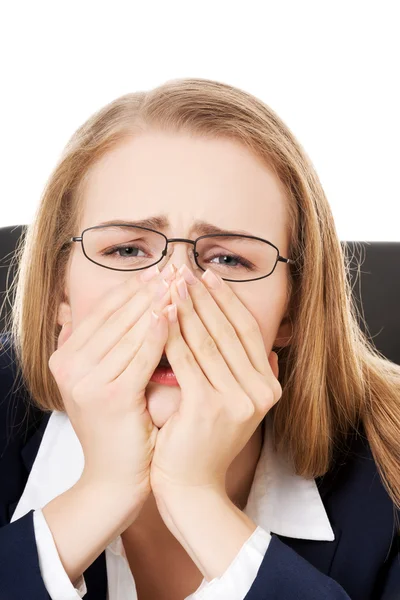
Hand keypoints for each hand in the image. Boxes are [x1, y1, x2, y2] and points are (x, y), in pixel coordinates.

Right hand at [49, 266, 172, 504]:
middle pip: (117, 316)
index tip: (159, 269)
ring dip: (157, 302)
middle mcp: (69, 365)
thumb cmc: (119, 426)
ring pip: (130, 331)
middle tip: (175, 265)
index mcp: (66, 357)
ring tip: (180, 281)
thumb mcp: (104, 379)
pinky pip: (140, 355)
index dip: (133, 288)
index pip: (104, 312)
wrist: (114, 478)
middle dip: (149, 289)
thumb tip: (110, 307)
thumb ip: (104, 345)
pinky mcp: (110, 395)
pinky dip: (158, 332)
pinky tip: (174, 312)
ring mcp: (86, 380)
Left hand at [150, 264, 281, 495]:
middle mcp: (260, 391)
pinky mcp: (208, 407)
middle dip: (203, 297)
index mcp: (269, 386)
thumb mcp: (239, 406)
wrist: (192, 485)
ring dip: (186, 308)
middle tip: (185, 269)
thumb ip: (252, 377)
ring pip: (206, 341)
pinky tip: (159, 314)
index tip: (208, 275)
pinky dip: (171, 334)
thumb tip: (270, 349)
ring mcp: (236, 400)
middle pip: (227, 331)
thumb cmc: (207, 440)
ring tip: (170, 283)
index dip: (227, 300)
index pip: (246, 331)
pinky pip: (185, 360)